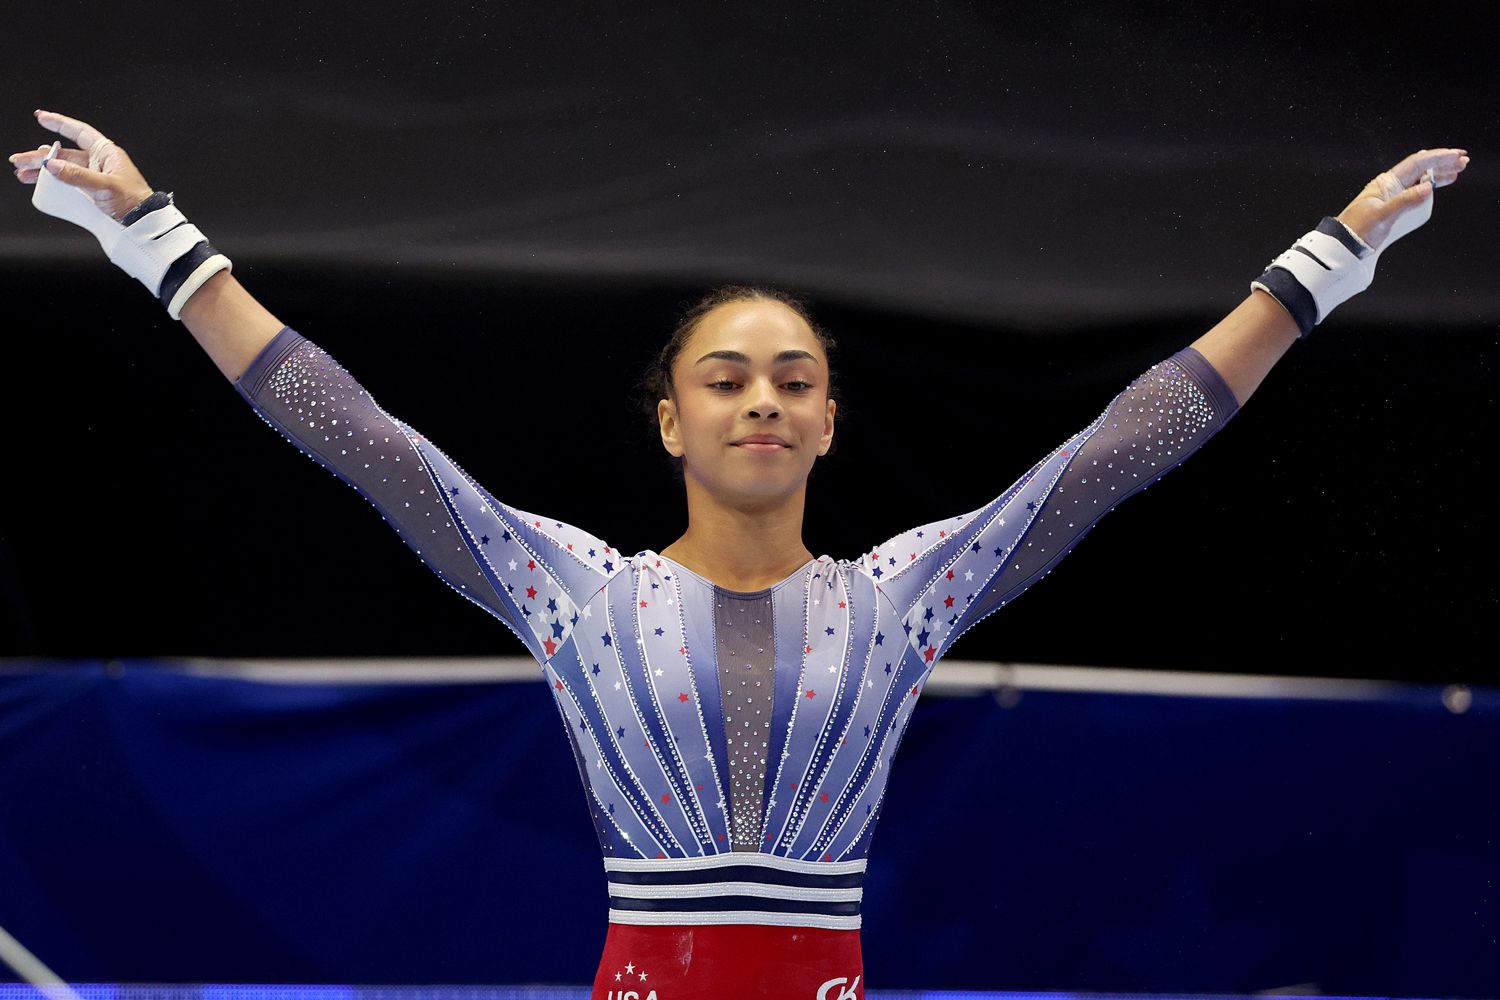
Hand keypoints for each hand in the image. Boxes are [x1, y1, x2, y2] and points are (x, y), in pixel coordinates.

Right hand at [9, 109, 153, 220]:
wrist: (144, 222)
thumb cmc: (134, 201)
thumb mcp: (105, 186)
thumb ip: (78, 176)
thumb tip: (51, 165)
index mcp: (106, 153)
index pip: (80, 132)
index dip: (60, 123)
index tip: (41, 117)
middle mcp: (99, 162)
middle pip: (64, 153)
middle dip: (40, 156)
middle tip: (19, 161)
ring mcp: (94, 176)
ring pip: (63, 169)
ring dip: (42, 170)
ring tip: (23, 174)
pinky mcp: (92, 191)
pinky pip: (68, 183)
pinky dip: (53, 183)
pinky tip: (40, 184)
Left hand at [1336, 148, 1468, 250]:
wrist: (1344, 246)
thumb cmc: (1358, 231)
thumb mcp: (1382, 216)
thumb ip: (1404, 202)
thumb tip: (1427, 187)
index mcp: (1386, 183)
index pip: (1416, 164)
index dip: (1438, 158)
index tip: (1456, 156)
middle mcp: (1390, 186)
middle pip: (1420, 169)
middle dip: (1442, 164)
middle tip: (1463, 161)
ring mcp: (1392, 196)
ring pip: (1419, 179)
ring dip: (1438, 174)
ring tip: (1457, 171)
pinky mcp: (1393, 208)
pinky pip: (1414, 192)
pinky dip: (1428, 187)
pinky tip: (1437, 185)